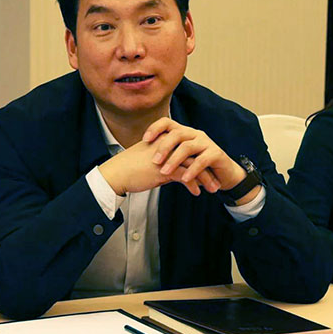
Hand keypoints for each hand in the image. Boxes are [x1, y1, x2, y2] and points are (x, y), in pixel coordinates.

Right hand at [98, 135, 219, 195]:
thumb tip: (174, 173)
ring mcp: (167, 156)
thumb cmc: (129, 168)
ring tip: (212, 189)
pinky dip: (193, 185)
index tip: (208, 169)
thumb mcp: (149, 160)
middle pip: (195, 155)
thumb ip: (164, 162)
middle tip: (215, 180)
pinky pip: (185, 176)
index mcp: (164, 140)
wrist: (116, 173)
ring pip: (194, 165)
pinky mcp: (164, 169)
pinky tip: (197, 193)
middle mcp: (168, 146)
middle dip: (207, 169)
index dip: (200, 159)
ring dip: (205, 178)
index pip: (188, 148)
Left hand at [143, 117, 245, 190]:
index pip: (167, 123)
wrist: (222, 175)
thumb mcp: (179, 161)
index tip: (144, 140)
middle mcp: (195, 134)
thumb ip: (166, 156)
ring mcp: (206, 142)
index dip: (155, 128)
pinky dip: (192, 170)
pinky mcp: (216, 154)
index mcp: (184, 132)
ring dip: (174, 160)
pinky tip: (184, 179)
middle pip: (176, 134)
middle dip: (163, 147)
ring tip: (165, 172)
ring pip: (187, 147)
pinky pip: (202, 160)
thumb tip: (141, 155)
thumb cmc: (197, 167)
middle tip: (154, 161)